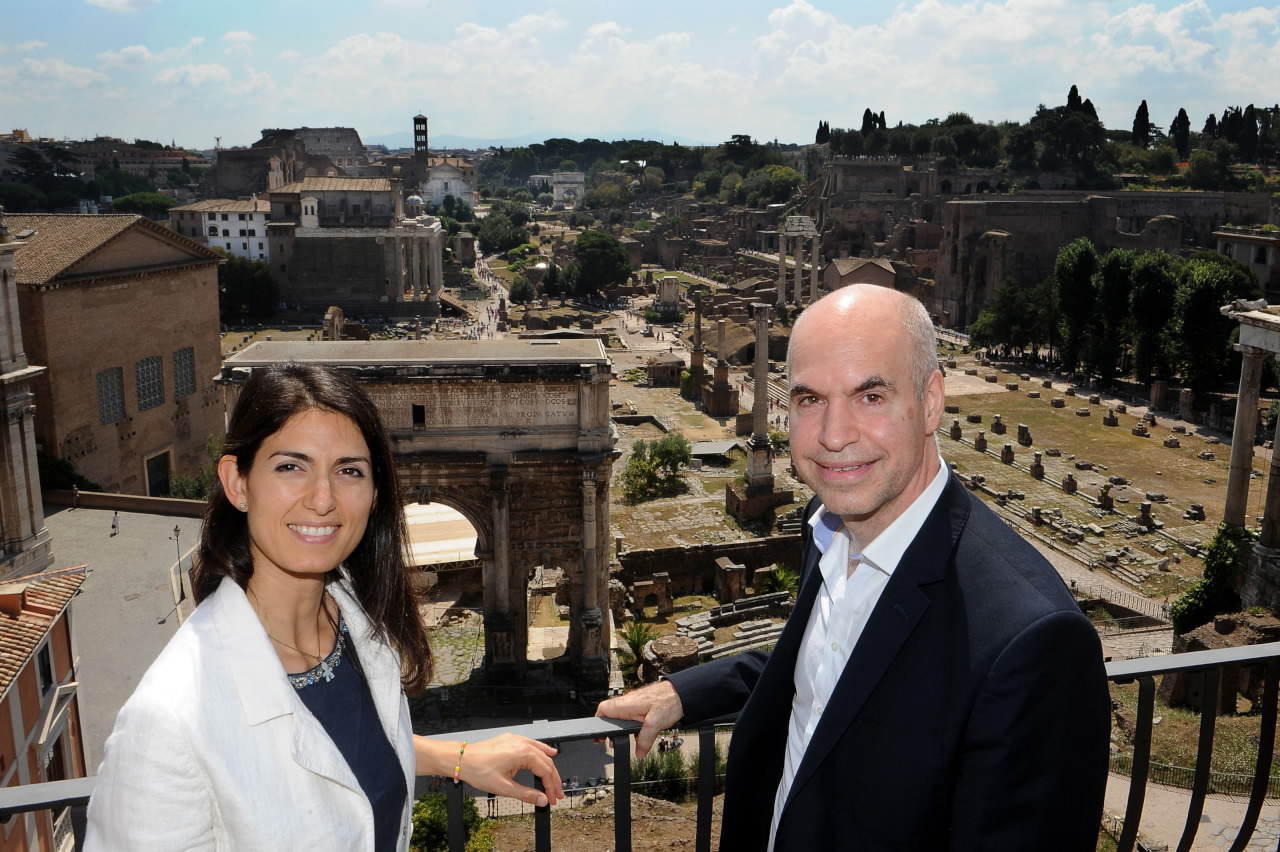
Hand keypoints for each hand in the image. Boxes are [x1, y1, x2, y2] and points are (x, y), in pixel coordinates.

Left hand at [444, 734, 563, 807]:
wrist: (462, 759)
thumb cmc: (478, 769)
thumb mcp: (504, 787)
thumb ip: (526, 794)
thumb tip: (541, 800)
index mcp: (523, 753)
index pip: (546, 771)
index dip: (551, 787)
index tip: (552, 798)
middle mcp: (522, 743)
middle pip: (546, 762)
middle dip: (553, 779)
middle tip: (556, 794)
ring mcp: (517, 740)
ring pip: (541, 753)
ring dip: (549, 768)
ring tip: (555, 780)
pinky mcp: (511, 740)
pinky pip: (533, 745)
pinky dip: (543, 751)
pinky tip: (549, 753)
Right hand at [595, 680, 683, 758]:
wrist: (682, 692)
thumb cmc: (669, 701)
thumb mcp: (655, 724)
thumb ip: (645, 740)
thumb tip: (639, 753)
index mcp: (626, 704)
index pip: (603, 709)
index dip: (598, 722)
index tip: (599, 735)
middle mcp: (629, 702)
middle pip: (611, 714)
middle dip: (610, 729)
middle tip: (611, 742)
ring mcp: (636, 702)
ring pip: (623, 716)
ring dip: (623, 728)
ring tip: (627, 740)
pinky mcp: (644, 704)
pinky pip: (633, 716)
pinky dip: (634, 726)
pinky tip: (642, 735)